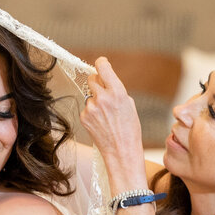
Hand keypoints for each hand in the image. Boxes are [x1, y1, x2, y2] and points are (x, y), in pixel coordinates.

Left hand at [81, 57, 147, 187]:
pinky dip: (92, 112)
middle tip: (104, 92)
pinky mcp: (84, 117)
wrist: (122, 151)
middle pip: (92, 78)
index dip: (101, 63)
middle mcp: (103, 98)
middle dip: (97, 82)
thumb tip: (105, 80)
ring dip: (95, 100)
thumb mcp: (129, 105)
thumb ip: (117, 90)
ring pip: (89, 95)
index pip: (103, 67)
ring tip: (106, 115)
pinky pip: (86, 108)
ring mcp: (91, 108)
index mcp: (117, 92)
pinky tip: (101, 122)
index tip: (101, 64)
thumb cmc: (129, 129)